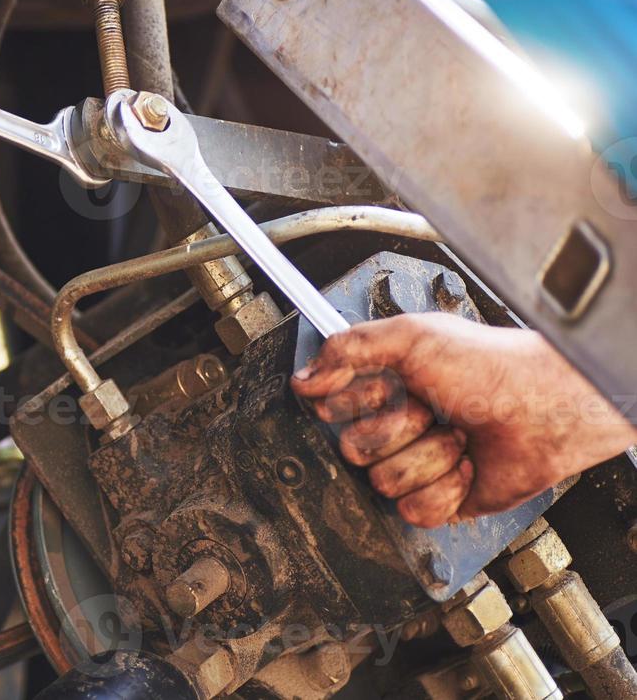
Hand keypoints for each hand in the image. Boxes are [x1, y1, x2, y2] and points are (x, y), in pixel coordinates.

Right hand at [291, 313, 636, 527]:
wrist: (543, 409)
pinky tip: (466, 467)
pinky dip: (444, 489)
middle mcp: (396, 426)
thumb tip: (304, 377)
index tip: (383, 388)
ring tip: (458, 437)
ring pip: (383, 482)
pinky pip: (414, 511)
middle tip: (431, 409)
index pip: (330, 407)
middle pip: (351, 449)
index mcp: (383, 386)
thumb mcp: (410, 336)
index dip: (354, 401)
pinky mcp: (440, 500)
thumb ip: (347, 348)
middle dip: (397, 429)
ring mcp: (417, 464)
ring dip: (428, 457)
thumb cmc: (489, 366)